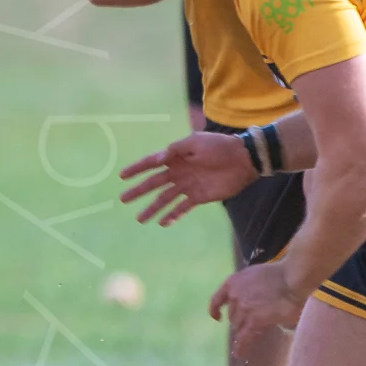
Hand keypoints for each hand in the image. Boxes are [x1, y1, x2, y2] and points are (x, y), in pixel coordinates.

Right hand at [119, 131, 252, 224]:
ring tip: (139, 219)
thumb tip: (158, 160)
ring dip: (152, 208)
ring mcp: (187, 186)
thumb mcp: (196, 142)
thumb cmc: (219, 146)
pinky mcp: (198, 197)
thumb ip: (176, 150)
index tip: (122, 176)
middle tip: (123, 199)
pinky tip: (162, 223)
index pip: (151, 163)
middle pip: (154, 184)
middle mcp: (178, 173)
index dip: (137, 169)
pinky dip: (172, 215)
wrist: (244, 160)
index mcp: (176, 157)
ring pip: (165, 199)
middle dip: (138, 191)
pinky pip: (182, 208)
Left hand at [208, 261, 305, 349]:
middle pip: (232, 315)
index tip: (217, 317)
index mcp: (233, 282)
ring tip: (261, 328)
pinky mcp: (254, 320)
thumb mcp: (256, 275)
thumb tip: (253, 301)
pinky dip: (240, 347)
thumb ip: (249, 287)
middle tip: (257, 320)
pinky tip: (238, 354)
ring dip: (247, 329)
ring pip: (239, 326)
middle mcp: (234, 295)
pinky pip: (244, 337)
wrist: (292, 278)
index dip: (215, 309)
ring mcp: (243, 308)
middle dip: (242, 320)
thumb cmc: (281, 274)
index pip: (218, 299)